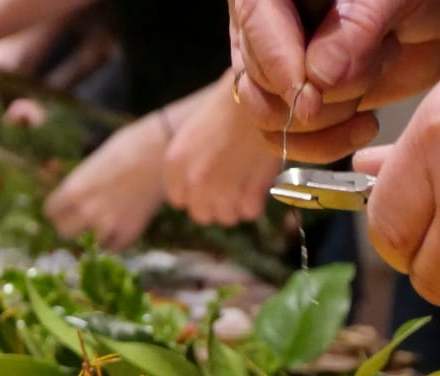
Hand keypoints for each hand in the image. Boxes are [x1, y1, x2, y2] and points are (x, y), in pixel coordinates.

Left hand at [45, 118, 167, 249]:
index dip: (59, 210)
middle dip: (72, 226)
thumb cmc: (128, 146)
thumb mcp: (94, 163)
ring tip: (106, 221)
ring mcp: (109, 224)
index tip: (66, 208)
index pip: (51, 212)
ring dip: (95, 235)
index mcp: (73, 190)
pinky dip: (115, 241)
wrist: (163, 151)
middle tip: (83, 218)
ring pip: (90, 244)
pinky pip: (114, 248)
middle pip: (65, 232)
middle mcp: (87, 211)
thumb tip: (72, 199)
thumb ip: (80, 185)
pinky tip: (121, 226)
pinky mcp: (130, 232)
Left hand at [164, 78, 283, 225]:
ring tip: (248, 179)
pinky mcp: (249, 195)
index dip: (196, 194)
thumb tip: (202, 181)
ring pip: (226, 217)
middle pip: (201, 213)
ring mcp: (221, 192)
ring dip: (238, 203)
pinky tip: (261, 179)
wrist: (263, 94)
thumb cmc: (232, 103)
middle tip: (233, 184)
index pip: (179, 199)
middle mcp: (193, 182)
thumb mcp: (196, 130)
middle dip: (217, 203)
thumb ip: (193, 161)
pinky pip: (250, 212)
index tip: (211, 184)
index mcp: (175, 163)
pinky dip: (257, 200)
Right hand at [227, 0, 439, 162]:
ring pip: (267, 114)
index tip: (308, 94)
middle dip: (311, 95)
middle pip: (255, 76)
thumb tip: (318, 77)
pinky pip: (288, 139)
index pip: (254, 21)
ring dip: (322, 122)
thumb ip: (357, 26)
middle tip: (356, 90)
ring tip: (365, 105)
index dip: (277, 61)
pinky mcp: (300, 102)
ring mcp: (281, 65)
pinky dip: (324, 144)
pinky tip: (361, 125)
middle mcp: (270, 24)